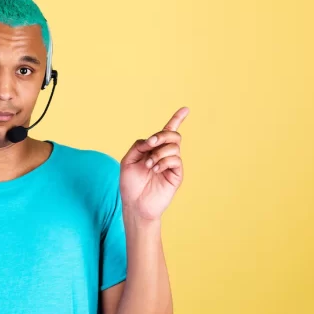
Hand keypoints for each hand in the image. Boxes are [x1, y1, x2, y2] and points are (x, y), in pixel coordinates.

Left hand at [119, 107, 188, 221]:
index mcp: (153, 149)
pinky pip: (175, 160)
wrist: (135, 204)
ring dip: (158, 153)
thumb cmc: (130, 184)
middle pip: (172, 135)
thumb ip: (138, 146)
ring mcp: (171, 164)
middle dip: (161, 135)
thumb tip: (152, 140)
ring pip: (174, 146)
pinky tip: (155, 169)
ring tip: (149, 165)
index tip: (185, 109)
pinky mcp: (176, 174)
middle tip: (150, 144)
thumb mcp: (128, 161)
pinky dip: (163, 161)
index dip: (177, 119)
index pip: (167, 131)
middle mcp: (165, 154)